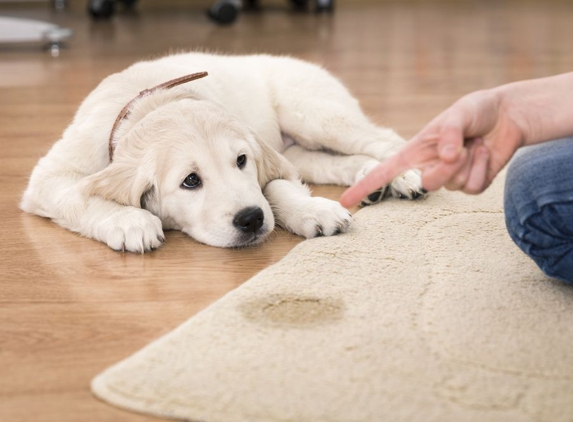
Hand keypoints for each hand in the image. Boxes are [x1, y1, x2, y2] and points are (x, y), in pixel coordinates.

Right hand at [340, 88, 525, 207]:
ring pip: (452, 186)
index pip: (384, 172)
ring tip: (475, 144)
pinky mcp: (470, 184)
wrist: (507, 116)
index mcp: (415, 151)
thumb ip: (449, 133)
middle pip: (427, 184)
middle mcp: (428, 167)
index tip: (346, 202)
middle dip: (446, 168)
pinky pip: (473, 188)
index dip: (364, 186)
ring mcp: (449, 178)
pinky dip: (483, 168)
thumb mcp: (460, 112)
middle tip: (462, 147)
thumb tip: (445, 157)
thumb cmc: (476, 110)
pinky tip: (485, 153)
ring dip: (469, 163)